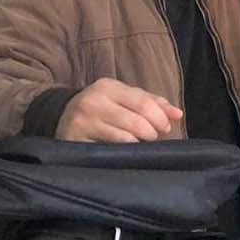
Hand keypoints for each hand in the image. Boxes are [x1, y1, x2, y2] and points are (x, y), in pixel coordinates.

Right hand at [55, 77, 184, 142]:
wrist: (61, 117)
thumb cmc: (102, 108)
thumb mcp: (124, 98)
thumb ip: (152, 103)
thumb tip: (177, 114)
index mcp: (108, 87)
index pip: (144, 103)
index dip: (160, 118)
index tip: (165, 128)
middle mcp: (93, 101)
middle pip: (137, 123)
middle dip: (151, 133)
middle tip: (152, 137)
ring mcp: (83, 122)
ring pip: (125, 139)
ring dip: (139, 144)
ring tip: (138, 143)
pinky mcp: (76, 141)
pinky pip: (110, 151)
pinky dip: (122, 152)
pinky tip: (122, 151)